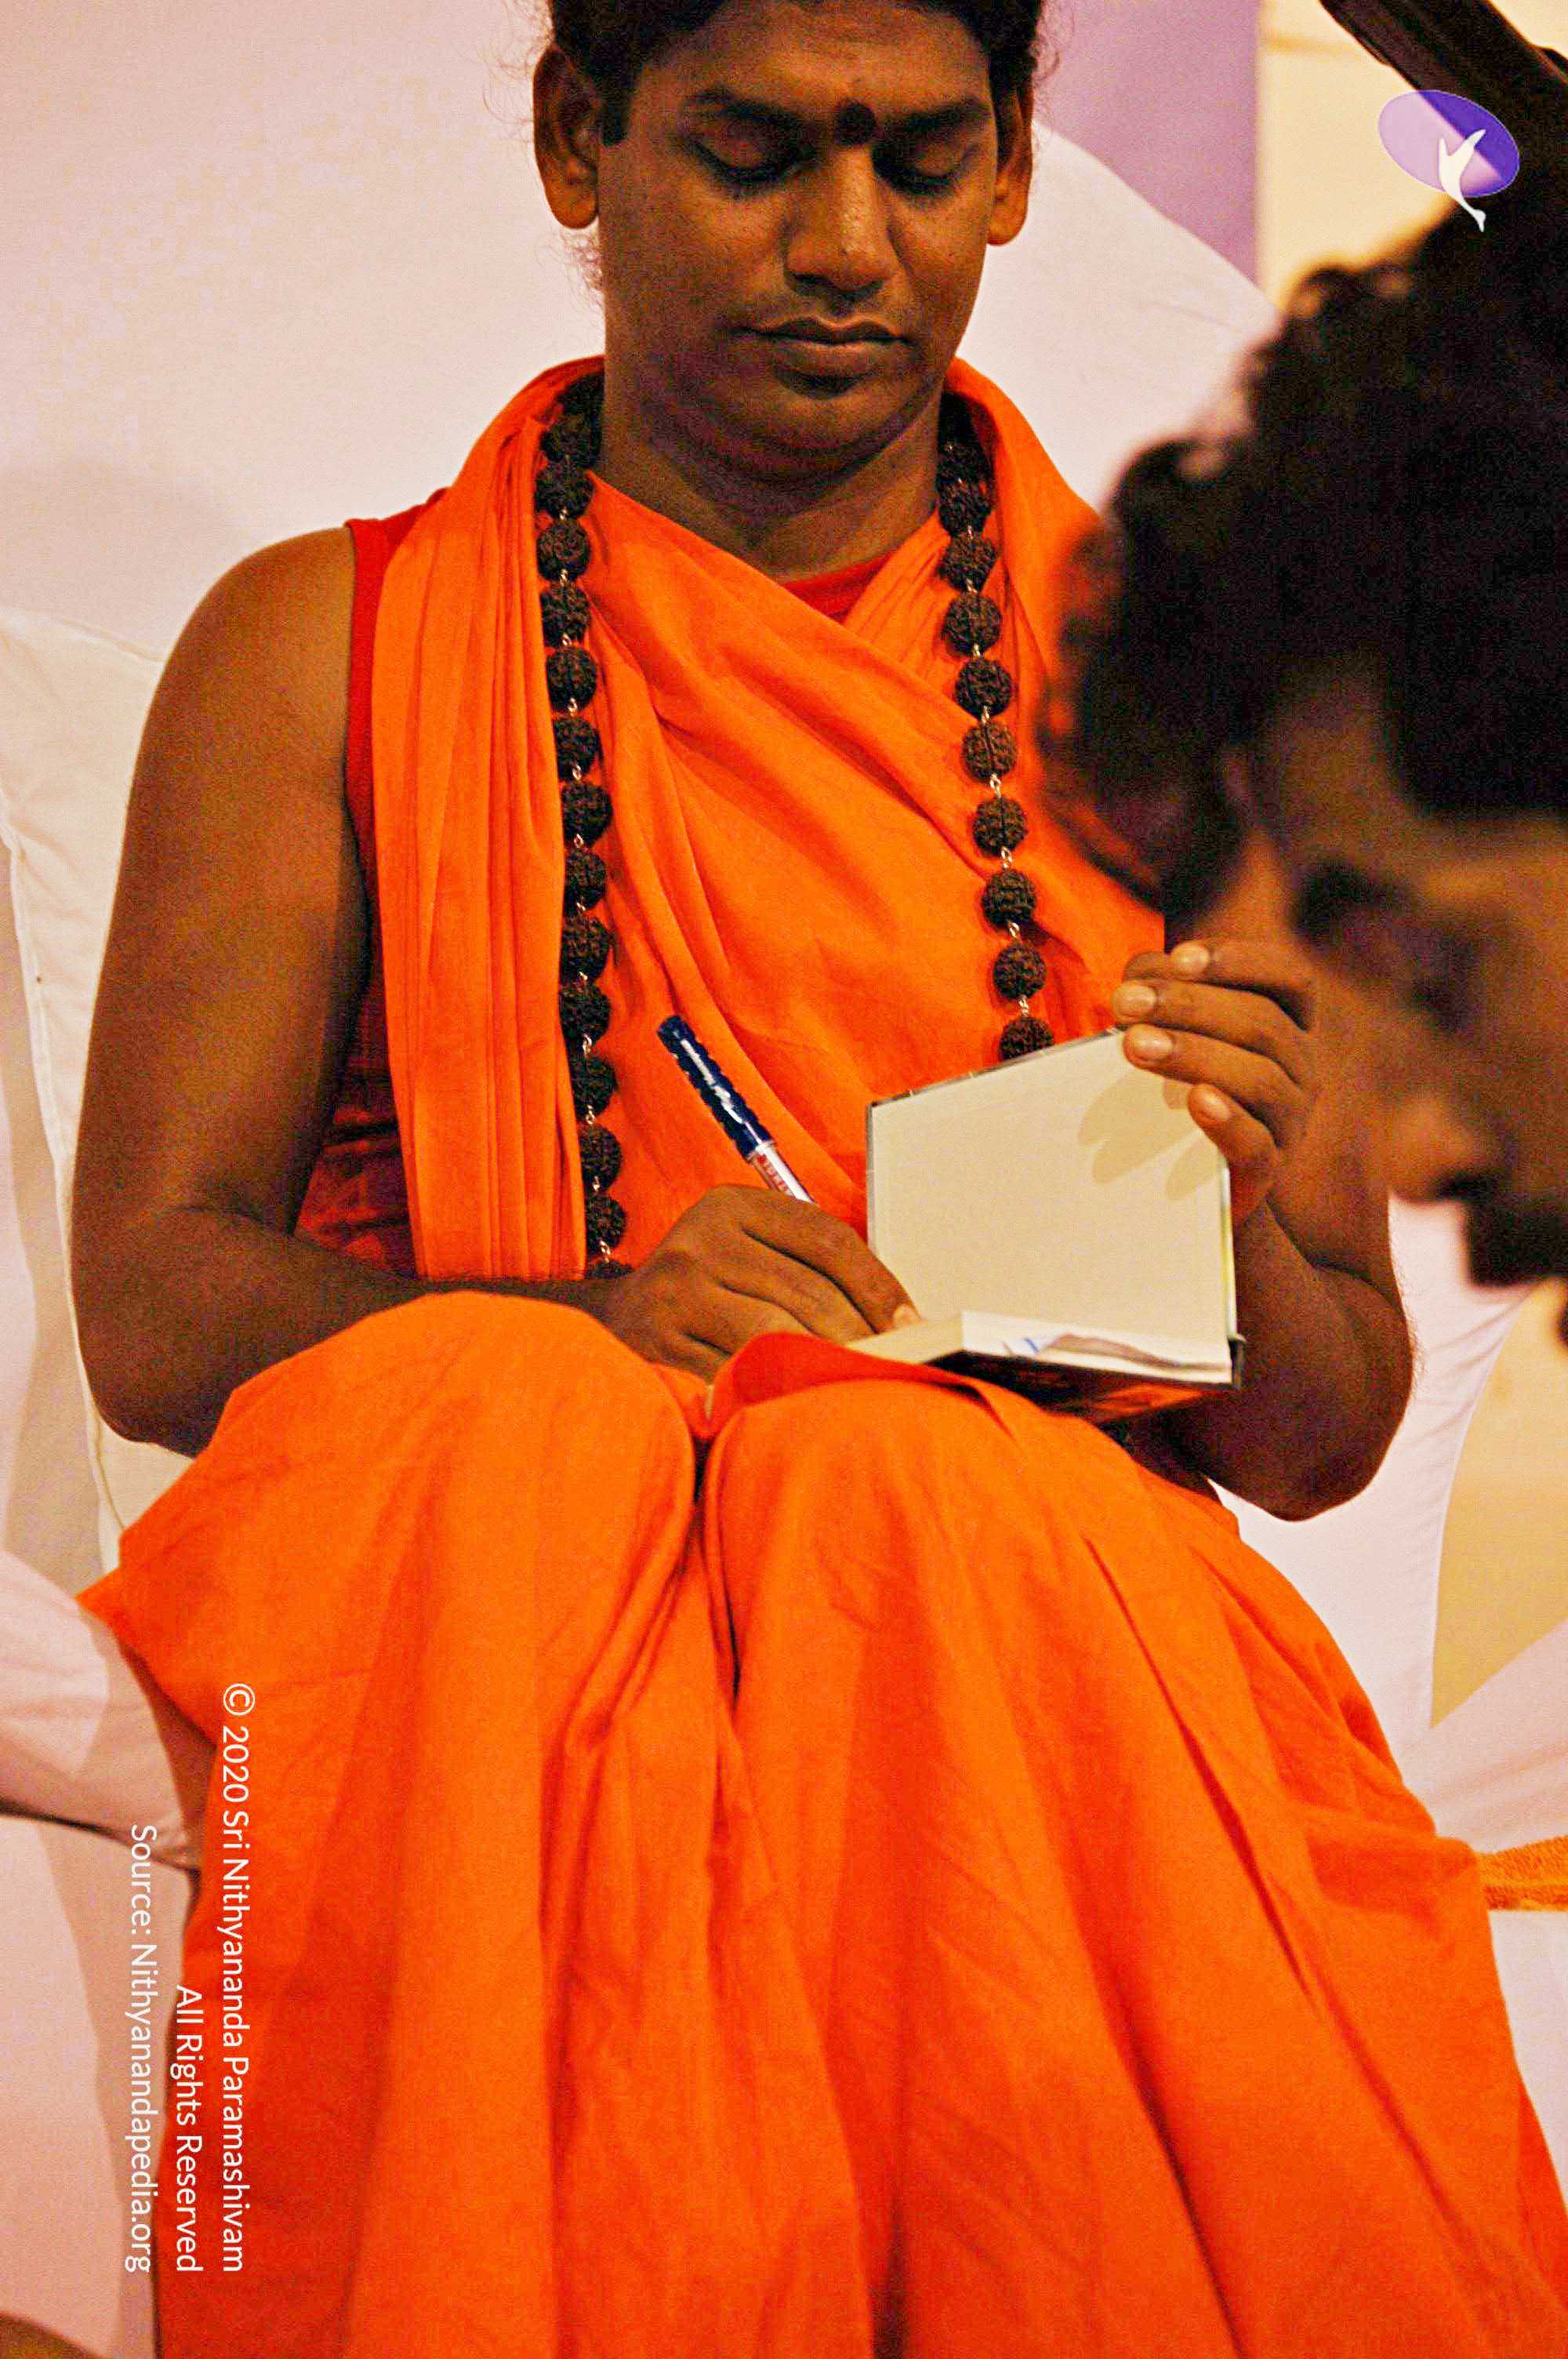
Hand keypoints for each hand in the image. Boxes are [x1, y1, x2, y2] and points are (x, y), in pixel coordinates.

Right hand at [583, 1185, 918, 1378]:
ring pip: (775, 1335)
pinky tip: (802, 1404)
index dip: (877, 1284)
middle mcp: (700, 1241)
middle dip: (860, 1335)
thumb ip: (805, 1266)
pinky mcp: (659, 1346)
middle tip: (896, 1367)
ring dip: (824, 1365)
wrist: (610, 1325)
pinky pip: (736, 1375)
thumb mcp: (744, 1252)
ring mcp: (675, 1293)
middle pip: (807, 1291)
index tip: (910, 1323)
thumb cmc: (703, 1290)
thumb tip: (898, 1317)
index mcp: (731, 1206)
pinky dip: (776, 1393)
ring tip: (858, 1386)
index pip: (827, 1239)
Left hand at [1110, 938, 1319, 1226]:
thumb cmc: (1179, 1096)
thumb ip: (1163, 998)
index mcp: (1289, 1025)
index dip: (1240, 960)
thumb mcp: (1176, 1037)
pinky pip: (1258, 1144)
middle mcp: (1302, 1068)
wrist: (1190, 1186)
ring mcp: (1291, 1121)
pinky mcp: (1269, 1169)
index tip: (1179, 957)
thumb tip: (1137, 976)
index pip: (1288, 977)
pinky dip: (1228, 1120)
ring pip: (1260, 1078)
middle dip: (1188, 1005)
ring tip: (1134, 1046)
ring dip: (1193, 1053)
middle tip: (1124, 1002)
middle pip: (1262, 1023)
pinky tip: (1195, 1101)